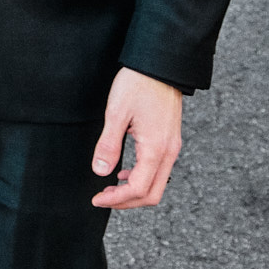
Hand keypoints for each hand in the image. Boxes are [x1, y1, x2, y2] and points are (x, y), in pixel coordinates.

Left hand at [90, 67, 182, 208]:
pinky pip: (159, 170)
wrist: (160, 66)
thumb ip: (109, 145)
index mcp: (156, 148)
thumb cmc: (138, 84)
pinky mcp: (170, 141)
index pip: (138, 189)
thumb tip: (100, 171)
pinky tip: (124, 173)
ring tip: (110, 188)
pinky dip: (141, 178)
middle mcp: (169, 152)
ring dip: (134, 192)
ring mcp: (172, 147)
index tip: (97, 199)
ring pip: (157, 184)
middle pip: (152, 194)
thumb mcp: (117, 113)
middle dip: (127, 202)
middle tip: (103, 198)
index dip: (116, 199)